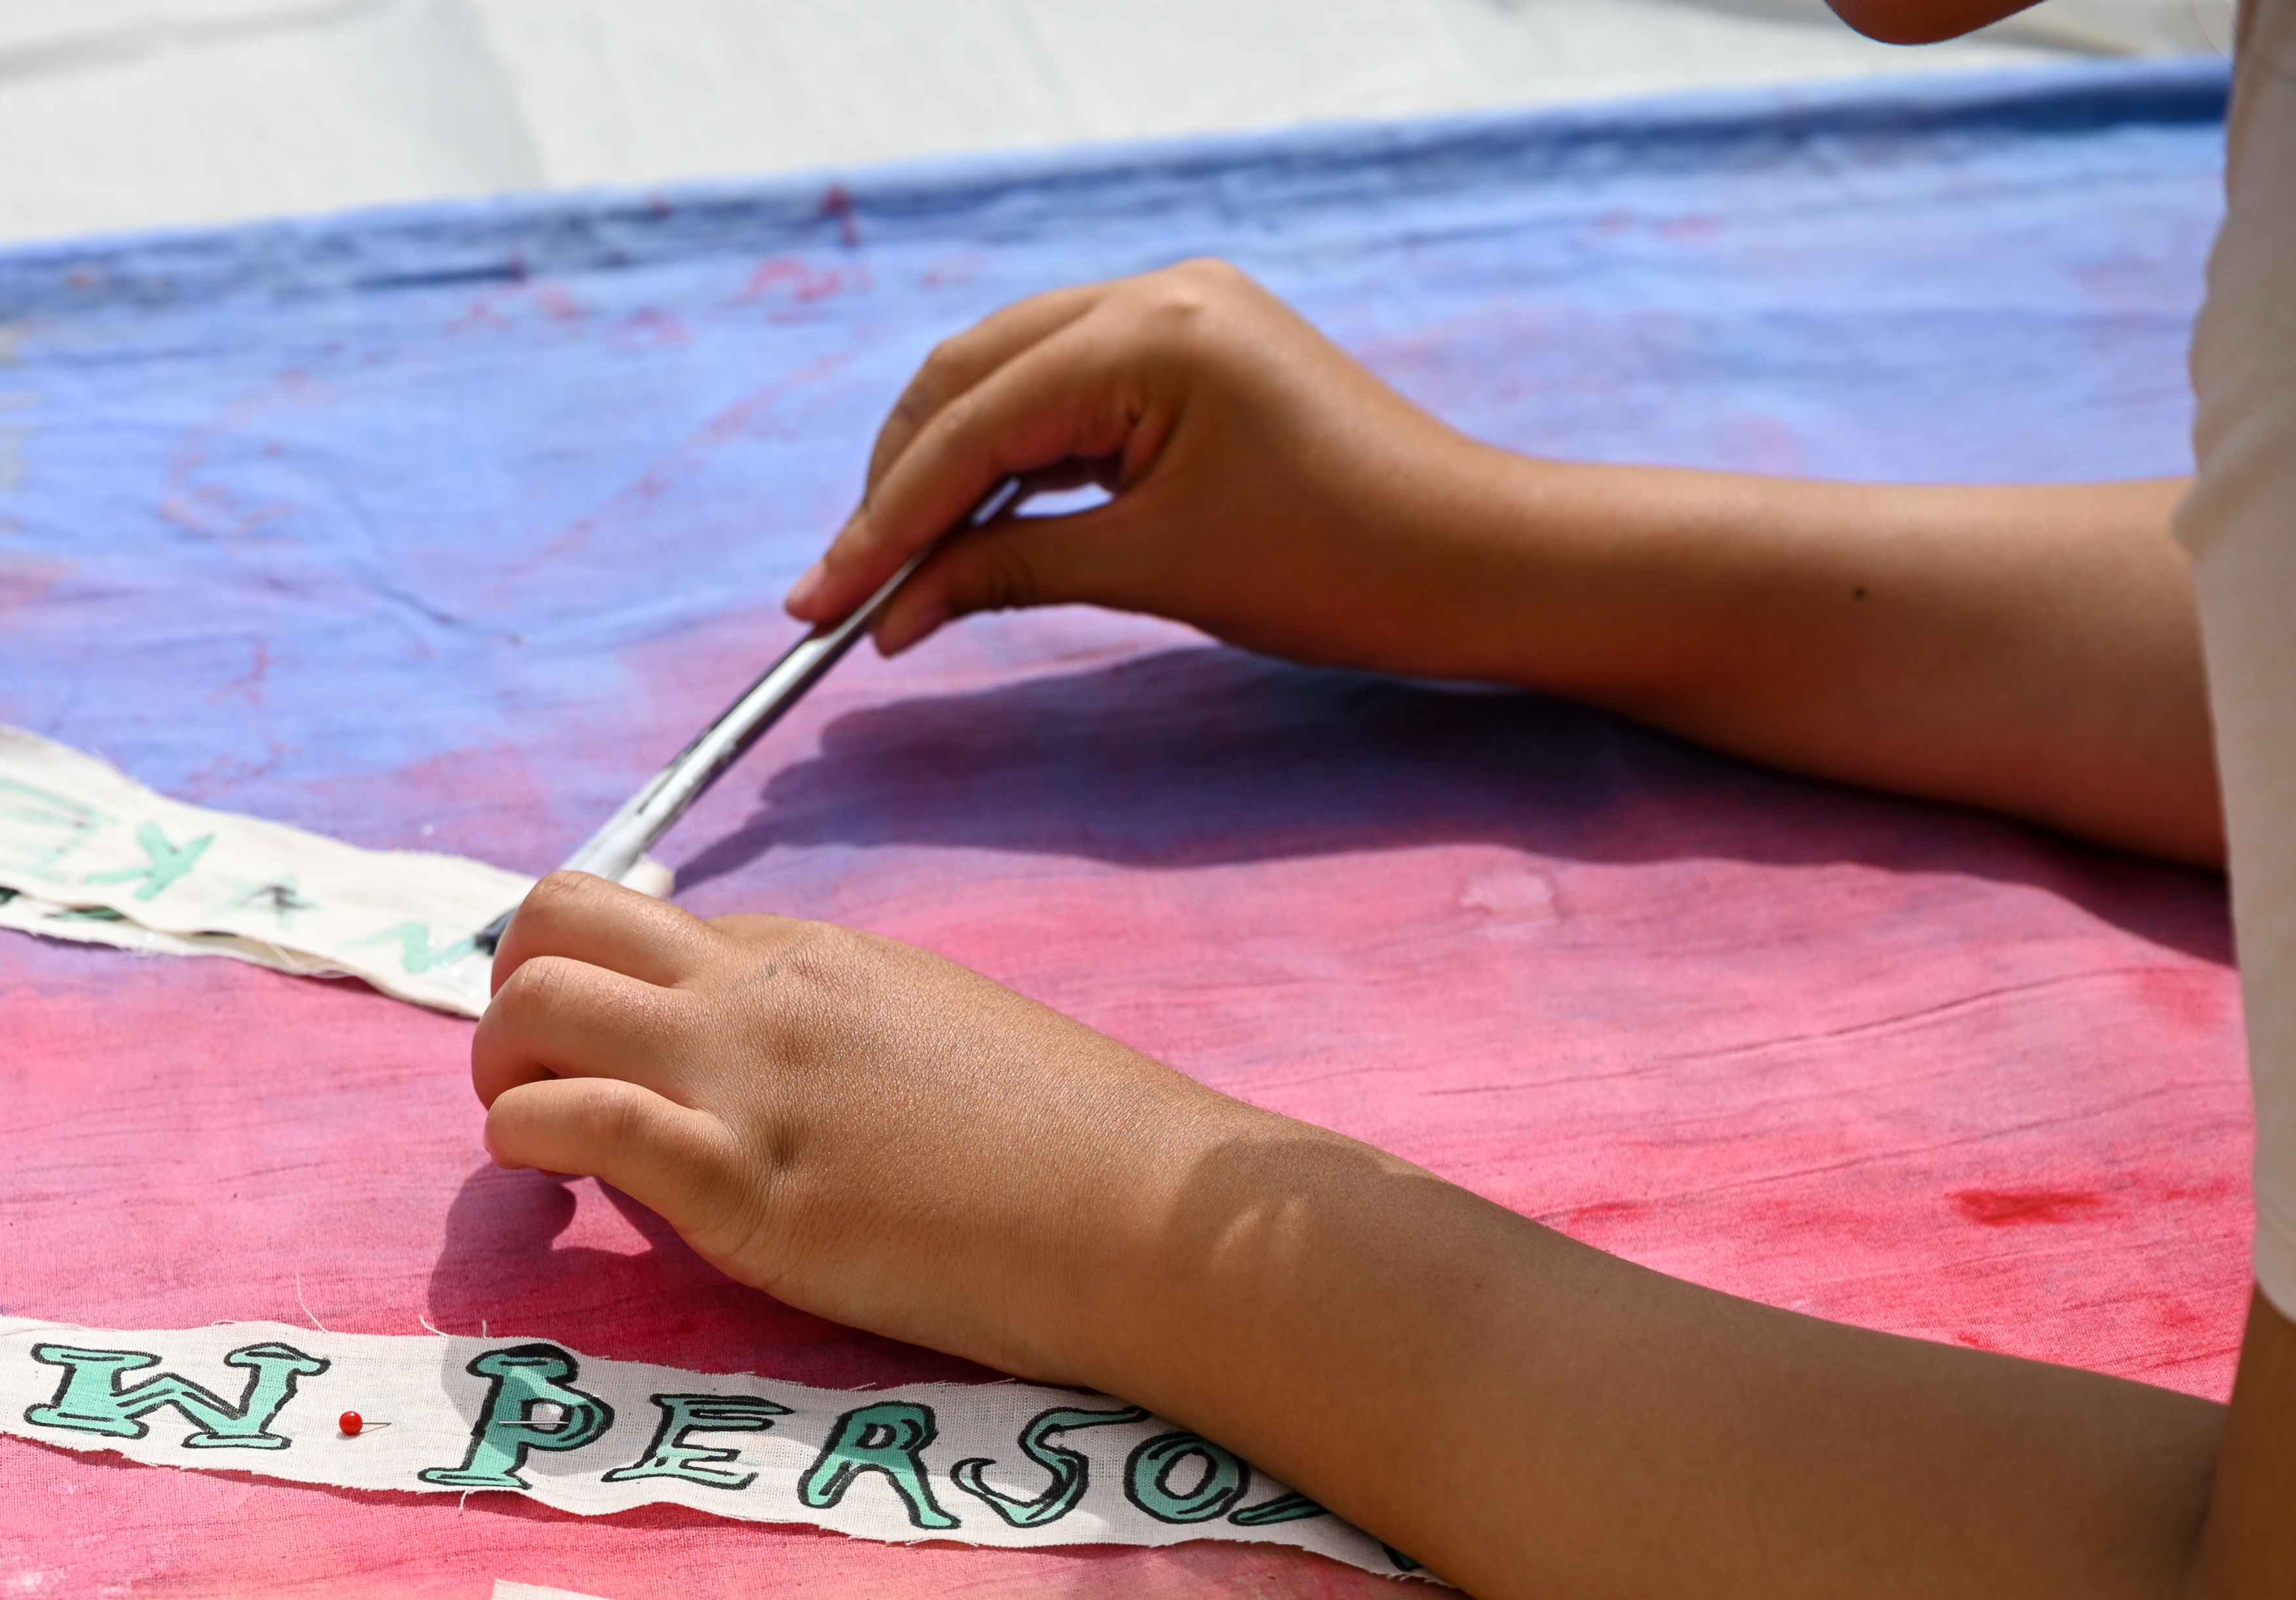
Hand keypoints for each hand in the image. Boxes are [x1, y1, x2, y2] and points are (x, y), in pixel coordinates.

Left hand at [470, 871, 1289, 1388]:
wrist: (1148, 1215)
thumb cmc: (1069, 1148)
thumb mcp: (933, 1040)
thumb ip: (830, 1038)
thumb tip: (757, 1074)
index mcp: (807, 955)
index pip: (637, 929)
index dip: (590, 994)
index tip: (601, 1066)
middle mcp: (759, 996)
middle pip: (551, 922)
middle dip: (506, 1000)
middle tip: (534, 1088)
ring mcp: (749, 1084)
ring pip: (534, 1007)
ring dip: (501, 1075)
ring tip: (537, 1147)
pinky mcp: (748, 1189)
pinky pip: (581, 1122)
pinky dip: (529, 1146)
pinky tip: (560, 1192)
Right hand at [783, 258, 1513, 676]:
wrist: (1476, 561)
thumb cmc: (1338, 566)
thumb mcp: (1152, 571)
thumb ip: (1007, 571)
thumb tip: (894, 608)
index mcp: (1150, 333)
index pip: (971, 423)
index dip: (883, 521)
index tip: (819, 604)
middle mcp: (1157, 293)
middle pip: (969, 376)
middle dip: (899, 484)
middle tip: (846, 591)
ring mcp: (1178, 314)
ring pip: (1008, 378)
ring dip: (944, 469)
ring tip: (896, 568)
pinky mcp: (1194, 352)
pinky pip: (1064, 393)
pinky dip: (1008, 460)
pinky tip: (970, 527)